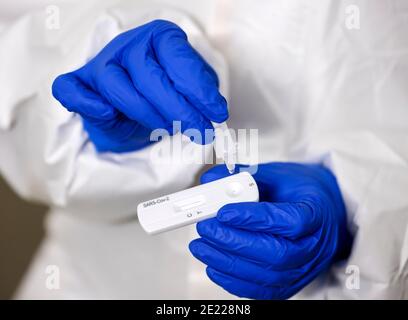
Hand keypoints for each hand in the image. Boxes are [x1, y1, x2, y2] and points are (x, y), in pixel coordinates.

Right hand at [52, 20, 227, 151]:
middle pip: (148, 74)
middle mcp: (128, 46)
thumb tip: (214, 108)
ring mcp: (101, 65)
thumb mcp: (189, 89)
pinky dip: (85, 102)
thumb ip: (201, 91)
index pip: (177, 57)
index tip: (216, 113)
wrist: (133, 110)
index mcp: (158, 39)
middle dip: (178, 109)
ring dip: (145, 113)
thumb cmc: (162, 95)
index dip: (198, 88)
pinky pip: (70, 89)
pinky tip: (105, 112)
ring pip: (117, 85)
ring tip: (167, 129)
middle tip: (199, 130)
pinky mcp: (81, 85)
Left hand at [189, 163, 350, 298]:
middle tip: (207, 227)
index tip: (224, 212)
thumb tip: (210, 180)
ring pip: (268, 275)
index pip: (290, 221)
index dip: (255, 218)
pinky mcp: (290, 284)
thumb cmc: (299, 193)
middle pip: (277, 253)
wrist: (322, 213)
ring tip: (202, 247)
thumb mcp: (276, 175)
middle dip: (234, 242)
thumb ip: (243, 178)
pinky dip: (235, 281)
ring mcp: (304, 269)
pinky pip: (263, 290)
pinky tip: (214, 267)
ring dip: (228, 263)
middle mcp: (314, 246)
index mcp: (316, 213)